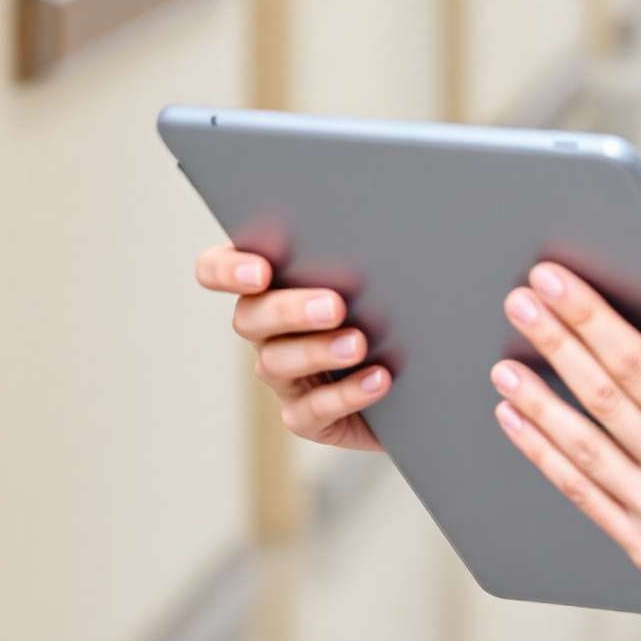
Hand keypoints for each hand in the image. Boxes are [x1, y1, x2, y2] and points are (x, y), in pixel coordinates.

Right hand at [195, 242, 390, 450]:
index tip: (262, 272)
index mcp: (273, 283)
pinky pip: (310, 411)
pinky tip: (378, 379)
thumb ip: (359, 248)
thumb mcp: (378, 269)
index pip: (216, 269)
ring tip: (359, 344)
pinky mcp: (306, 417)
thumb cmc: (395, 301)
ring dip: (317, 351)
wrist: (424, 369)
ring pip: (276, 363)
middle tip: (335, 305)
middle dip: (289, 310)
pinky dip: (345, 394)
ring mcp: (283, 376)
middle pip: (249, 317)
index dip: (226, 270)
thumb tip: (376, 224)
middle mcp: (267, 329)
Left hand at [490, 258, 640, 632]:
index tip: (556, 282)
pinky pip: (591, 502)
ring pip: (584, 457)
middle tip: (519, 301)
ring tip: (503, 365)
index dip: (591, 321)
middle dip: (555, 346)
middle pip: (603, 405)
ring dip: (538, 407)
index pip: (638, 369)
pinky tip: (525, 430)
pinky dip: (552, 463)